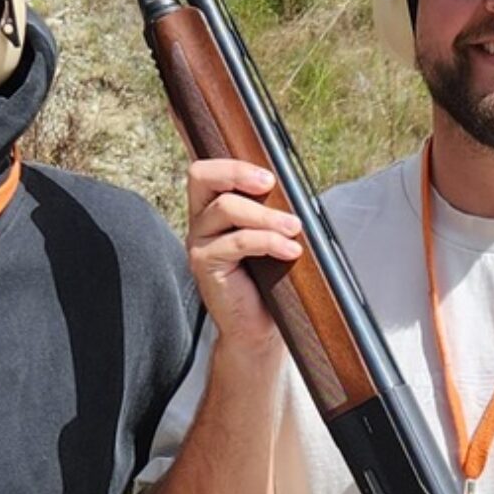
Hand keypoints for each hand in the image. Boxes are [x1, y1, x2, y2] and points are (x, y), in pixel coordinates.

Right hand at [184, 158, 299, 353]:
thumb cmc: (266, 280)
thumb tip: (295, 190)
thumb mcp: (269, 236)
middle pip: (201, 176)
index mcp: (212, 208)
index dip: (233, 166)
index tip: (269, 177)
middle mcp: (200, 221)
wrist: (256, 327)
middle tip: (271, 184)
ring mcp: (199, 242)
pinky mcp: (204, 264)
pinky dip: (267, 241)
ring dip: (266, 215)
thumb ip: (270, 211)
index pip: (207, 172)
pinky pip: (236, 241)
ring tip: (294, 228)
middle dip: (238, 174)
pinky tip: (290, 250)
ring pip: (226, 208)